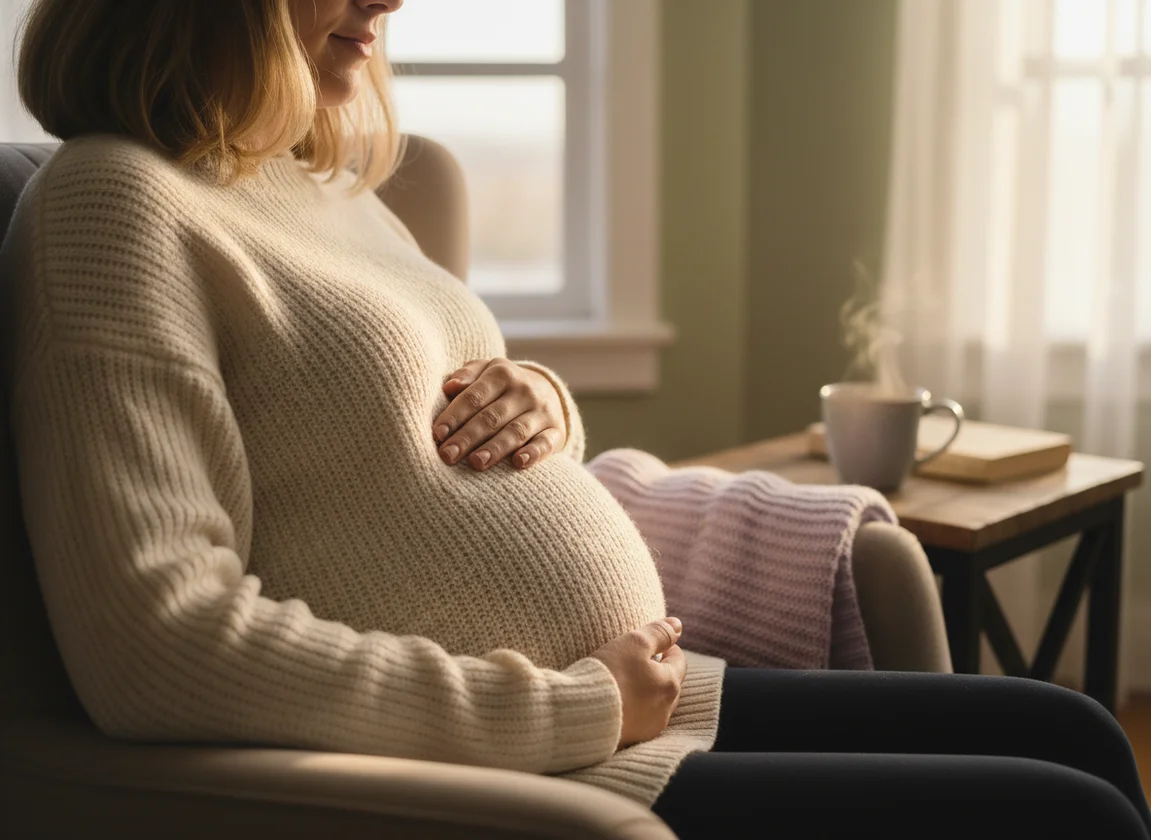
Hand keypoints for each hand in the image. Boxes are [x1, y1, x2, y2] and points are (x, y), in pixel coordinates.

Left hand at [433, 358, 566, 470]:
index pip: (474, 397)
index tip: (437, 435)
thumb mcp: (486, 372)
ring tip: (476, 463)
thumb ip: (467, 375)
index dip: (454, 416)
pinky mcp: (556, 431)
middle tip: (448, 456)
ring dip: (496, 448)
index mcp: (502, 373)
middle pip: (492, 417)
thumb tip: (449, 386)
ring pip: (516, 431)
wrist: (547, 391)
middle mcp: (524, 391)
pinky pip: (546, 443)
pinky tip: (518, 463)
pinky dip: (534, 453)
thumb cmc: (502, 387)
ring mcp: (542, 412)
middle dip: (468, 437)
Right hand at [591, 618, 687, 748]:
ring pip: (656, 704)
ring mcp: (649, 728)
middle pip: (670, 684)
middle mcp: (665, 710)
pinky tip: (618, 701)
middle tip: (641, 661)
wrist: (581, 714)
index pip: (678, 661)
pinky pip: (639, 720)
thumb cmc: (610, 674)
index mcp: (670, 684)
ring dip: (647, 692)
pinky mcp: (632, 740)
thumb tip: (678, 625)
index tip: (655, 644)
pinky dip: (634, 708)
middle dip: (659, 671)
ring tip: (628, 681)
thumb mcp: (634, 643)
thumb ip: (658, 632)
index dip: (667, 648)